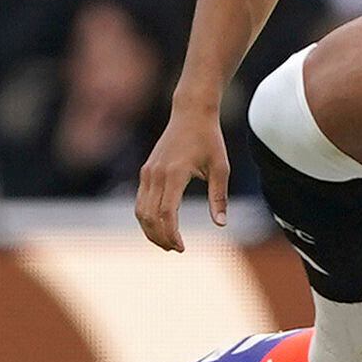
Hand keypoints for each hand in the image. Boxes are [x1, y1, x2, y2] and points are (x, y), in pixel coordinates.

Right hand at [134, 104, 228, 251]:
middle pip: (149, 216)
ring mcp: (148, 172)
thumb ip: (219, 197)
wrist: (191, 112)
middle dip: (160, 237)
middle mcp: (156, 174)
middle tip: (176, 249)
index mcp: (174, 173)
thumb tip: (221, 224)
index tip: (182, 248)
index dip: (171, 234)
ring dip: (151, 230)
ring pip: (140, 211)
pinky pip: (140, 201)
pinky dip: (147, 218)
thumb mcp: (221, 167)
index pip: (166, 213)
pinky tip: (160, 226)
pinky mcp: (146, 171)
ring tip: (168, 243)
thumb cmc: (209, 139)